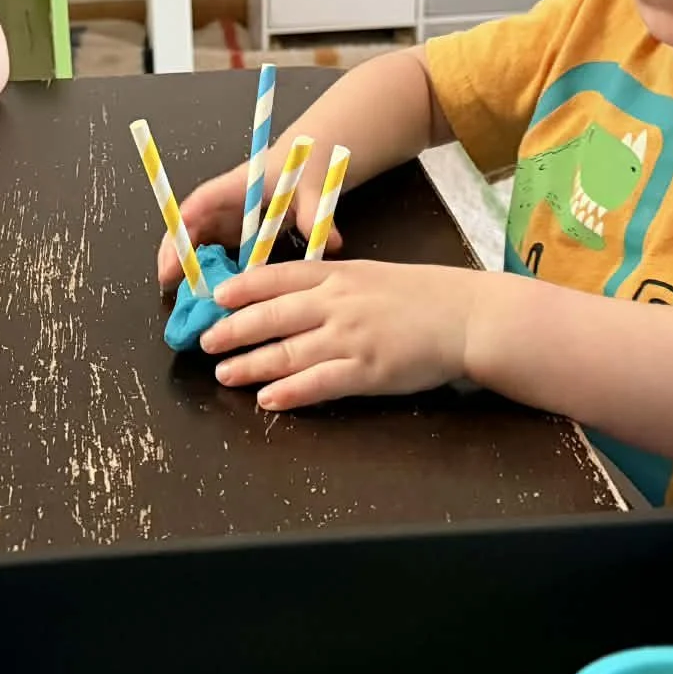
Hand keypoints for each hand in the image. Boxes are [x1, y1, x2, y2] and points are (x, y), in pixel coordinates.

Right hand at [154, 158, 339, 285]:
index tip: (174, 249)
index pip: (202, 201)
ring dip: (185, 266)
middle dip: (174, 251)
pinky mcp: (232, 233)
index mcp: (236, 186)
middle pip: (187, 225)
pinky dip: (204, 272)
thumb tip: (331, 242)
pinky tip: (204, 296)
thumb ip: (316, 215)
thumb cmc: (305, 172)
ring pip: (194, 242)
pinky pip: (210, 253)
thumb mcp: (313, 191)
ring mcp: (224, 218)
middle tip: (166, 281)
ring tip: (180, 295)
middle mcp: (223, 203)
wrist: (307, 164)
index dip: (184, 223)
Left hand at [199, 260, 474, 411]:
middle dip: (233, 330)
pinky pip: (319, 383)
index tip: (214, 297)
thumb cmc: (419, 295)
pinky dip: (290, 392)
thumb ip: (329, 284)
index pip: (277, 277)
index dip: (242, 288)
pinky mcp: (368, 371)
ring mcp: (351, 337)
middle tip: (205, 342)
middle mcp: (338, 303)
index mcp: (338, 274)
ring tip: (225, 374)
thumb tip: (286, 297)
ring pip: (288, 352)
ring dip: (251, 364)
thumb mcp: (369, 275)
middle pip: (272, 316)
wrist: (467, 316)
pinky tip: (268, 399)